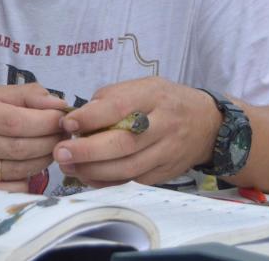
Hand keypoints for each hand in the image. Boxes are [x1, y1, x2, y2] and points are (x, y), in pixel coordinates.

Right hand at [0, 84, 68, 191]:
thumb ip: (29, 95)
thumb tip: (60, 105)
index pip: (17, 122)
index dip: (46, 123)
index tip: (62, 120)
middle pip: (20, 148)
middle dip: (49, 143)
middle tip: (61, 137)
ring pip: (16, 170)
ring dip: (42, 161)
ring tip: (48, 150)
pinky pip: (7, 189)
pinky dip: (26, 181)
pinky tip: (29, 168)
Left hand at [52, 77, 220, 187]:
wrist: (207, 124)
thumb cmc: (164, 101)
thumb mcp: (142, 87)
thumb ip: (110, 99)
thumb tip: (77, 118)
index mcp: (154, 96)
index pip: (120, 107)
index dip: (91, 117)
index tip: (67, 123)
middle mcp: (164, 125)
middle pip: (124, 143)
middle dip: (88, 151)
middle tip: (60, 152)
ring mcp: (167, 152)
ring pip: (128, 168)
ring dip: (93, 171)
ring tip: (68, 166)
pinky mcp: (165, 173)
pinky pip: (133, 182)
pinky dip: (107, 182)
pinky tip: (88, 177)